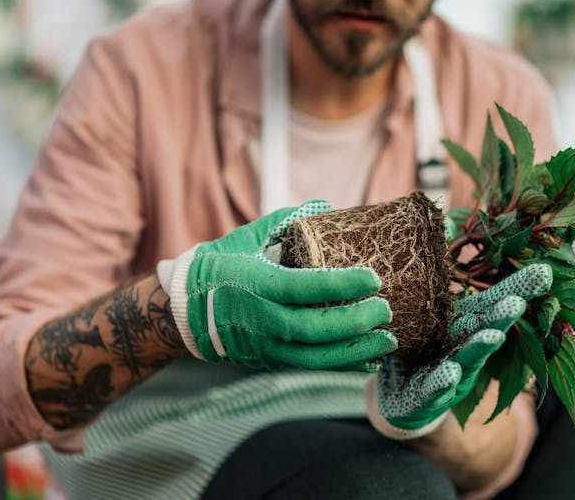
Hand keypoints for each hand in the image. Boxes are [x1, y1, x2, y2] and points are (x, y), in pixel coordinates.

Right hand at [157, 201, 396, 370]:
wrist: (185, 309)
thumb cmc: (221, 265)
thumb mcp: (247, 237)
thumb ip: (287, 221)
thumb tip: (326, 206)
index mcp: (254, 283)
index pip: (302, 287)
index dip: (341, 285)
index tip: (373, 277)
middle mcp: (259, 318)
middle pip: (312, 329)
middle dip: (354, 323)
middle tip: (386, 309)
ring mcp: (264, 345)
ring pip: (314, 357)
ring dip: (355, 351)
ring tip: (389, 341)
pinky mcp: (270, 360)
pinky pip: (310, 367)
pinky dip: (342, 365)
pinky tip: (370, 360)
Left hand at [366, 263, 551, 438]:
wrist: (400, 400)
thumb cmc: (419, 348)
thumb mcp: (427, 311)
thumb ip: (438, 272)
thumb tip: (444, 225)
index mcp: (465, 324)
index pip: (494, 302)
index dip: (517, 289)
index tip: (544, 273)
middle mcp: (463, 348)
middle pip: (486, 329)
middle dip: (502, 317)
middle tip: (516, 302)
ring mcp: (449, 374)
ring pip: (467, 360)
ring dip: (480, 348)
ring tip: (492, 336)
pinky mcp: (425, 396)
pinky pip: (434, 388)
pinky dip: (443, 381)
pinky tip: (449, 371)